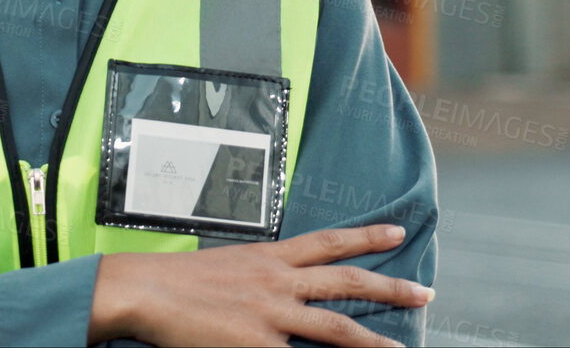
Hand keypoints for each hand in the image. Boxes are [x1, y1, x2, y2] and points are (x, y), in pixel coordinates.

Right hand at [88, 223, 430, 346]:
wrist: (146, 290)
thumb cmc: (178, 280)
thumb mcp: (228, 265)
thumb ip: (261, 276)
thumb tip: (287, 286)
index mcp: (270, 257)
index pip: (329, 242)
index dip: (367, 237)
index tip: (397, 233)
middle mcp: (278, 282)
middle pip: (346, 283)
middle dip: (390, 288)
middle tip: (424, 293)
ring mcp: (271, 316)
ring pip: (337, 329)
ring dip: (375, 343)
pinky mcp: (258, 346)